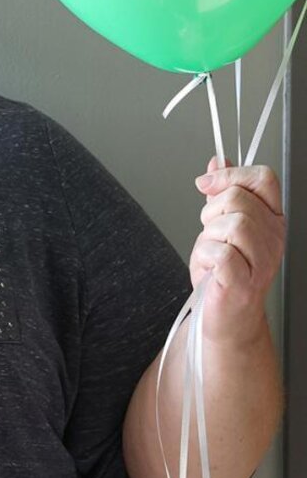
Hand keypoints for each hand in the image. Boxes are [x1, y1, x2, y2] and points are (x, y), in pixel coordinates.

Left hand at [191, 157, 285, 347]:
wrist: (225, 316)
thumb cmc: (223, 273)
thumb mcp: (219, 225)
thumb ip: (221, 193)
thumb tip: (217, 161)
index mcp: (271, 219)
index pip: (263, 179)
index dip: (231, 174)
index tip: (207, 184)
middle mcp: (273, 238)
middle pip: (238, 199)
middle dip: (211, 212)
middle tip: (210, 233)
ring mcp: (262, 261)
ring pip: (230, 224)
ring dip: (207, 236)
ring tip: (210, 253)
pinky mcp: (244, 282)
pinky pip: (220, 253)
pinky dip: (204, 257)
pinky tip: (208, 269)